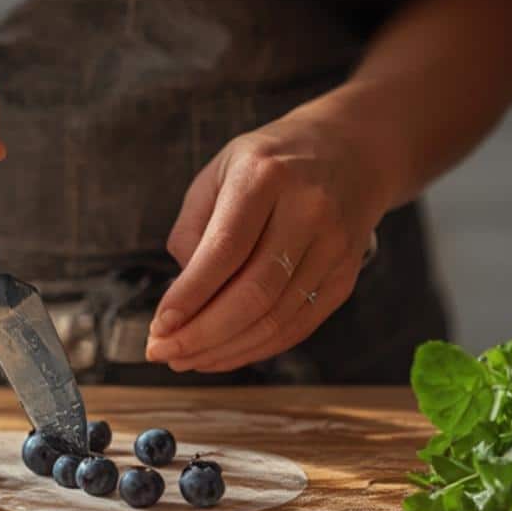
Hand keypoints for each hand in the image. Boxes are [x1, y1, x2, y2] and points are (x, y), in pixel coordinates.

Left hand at [145, 110, 388, 372]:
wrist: (352, 151)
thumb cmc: (270, 163)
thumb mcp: (220, 171)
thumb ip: (193, 227)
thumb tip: (182, 294)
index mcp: (266, 176)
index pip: (226, 249)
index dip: (190, 295)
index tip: (159, 325)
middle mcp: (308, 211)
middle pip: (254, 293)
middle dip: (201, 334)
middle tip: (162, 351)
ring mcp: (333, 247)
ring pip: (276, 318)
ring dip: (224, 350)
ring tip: (185, 359)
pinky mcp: (345, 276)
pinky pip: (298, 326)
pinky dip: (256, 349)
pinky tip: (222, 354)